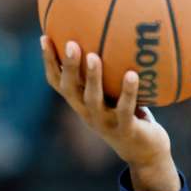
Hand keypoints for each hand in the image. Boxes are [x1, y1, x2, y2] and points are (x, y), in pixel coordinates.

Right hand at [41, 36, 180, 190]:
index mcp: (80, 103)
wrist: (145, 153)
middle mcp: (88, 113)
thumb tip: (113, 37)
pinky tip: (132, 74)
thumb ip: (110, 74)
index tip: (44, 37)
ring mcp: (105, 123)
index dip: (49, 62)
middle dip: (68, 66)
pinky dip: (128, 91)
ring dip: (93, 77)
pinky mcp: (125, 129)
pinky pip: (125, 108)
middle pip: (70, 89)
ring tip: (93, 56)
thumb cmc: (130, 116)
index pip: (57, 82)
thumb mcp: (115, 95)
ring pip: (93, 99)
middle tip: (69, 43)